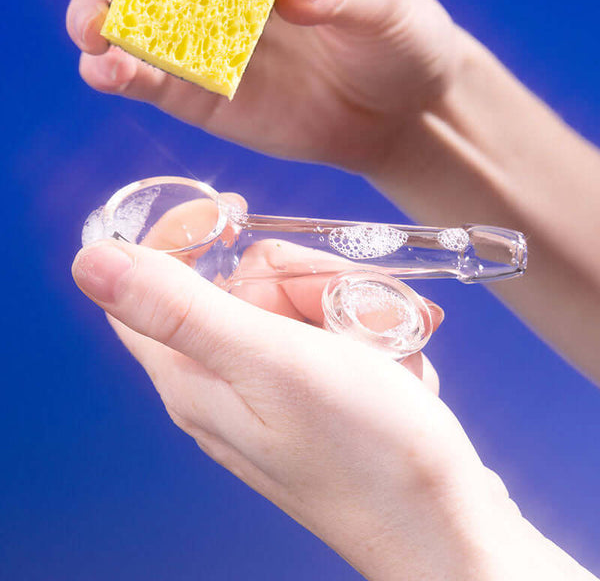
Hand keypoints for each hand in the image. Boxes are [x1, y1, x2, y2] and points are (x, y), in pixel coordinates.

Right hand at [66, 0, 457, 172]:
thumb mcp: (383, 7)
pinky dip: (127, 76)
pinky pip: (157, 82)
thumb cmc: (396, 40)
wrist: (396, 109)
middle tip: (103, 6)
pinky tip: (109, 72)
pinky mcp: (206, 98)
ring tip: (96, 38)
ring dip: (105, 31)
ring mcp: (209, 48)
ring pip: (138, 30)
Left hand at [71, 226, 584, 580]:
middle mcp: (229, 376)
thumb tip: (90, 263)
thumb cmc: (366, 450)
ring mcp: (281, 383)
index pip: (148, 284)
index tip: (234, 214)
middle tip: (354, 317)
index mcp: (195, 372)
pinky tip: (400, 369)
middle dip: (310, 280)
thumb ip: (182, 309)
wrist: (445, 522)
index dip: (180, 237)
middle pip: (247, 280)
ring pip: (305, 297)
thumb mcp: (272, 363)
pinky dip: (375, 333)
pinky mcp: (323, 388)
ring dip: (359, 308)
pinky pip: (339, 326)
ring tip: (392, 352)